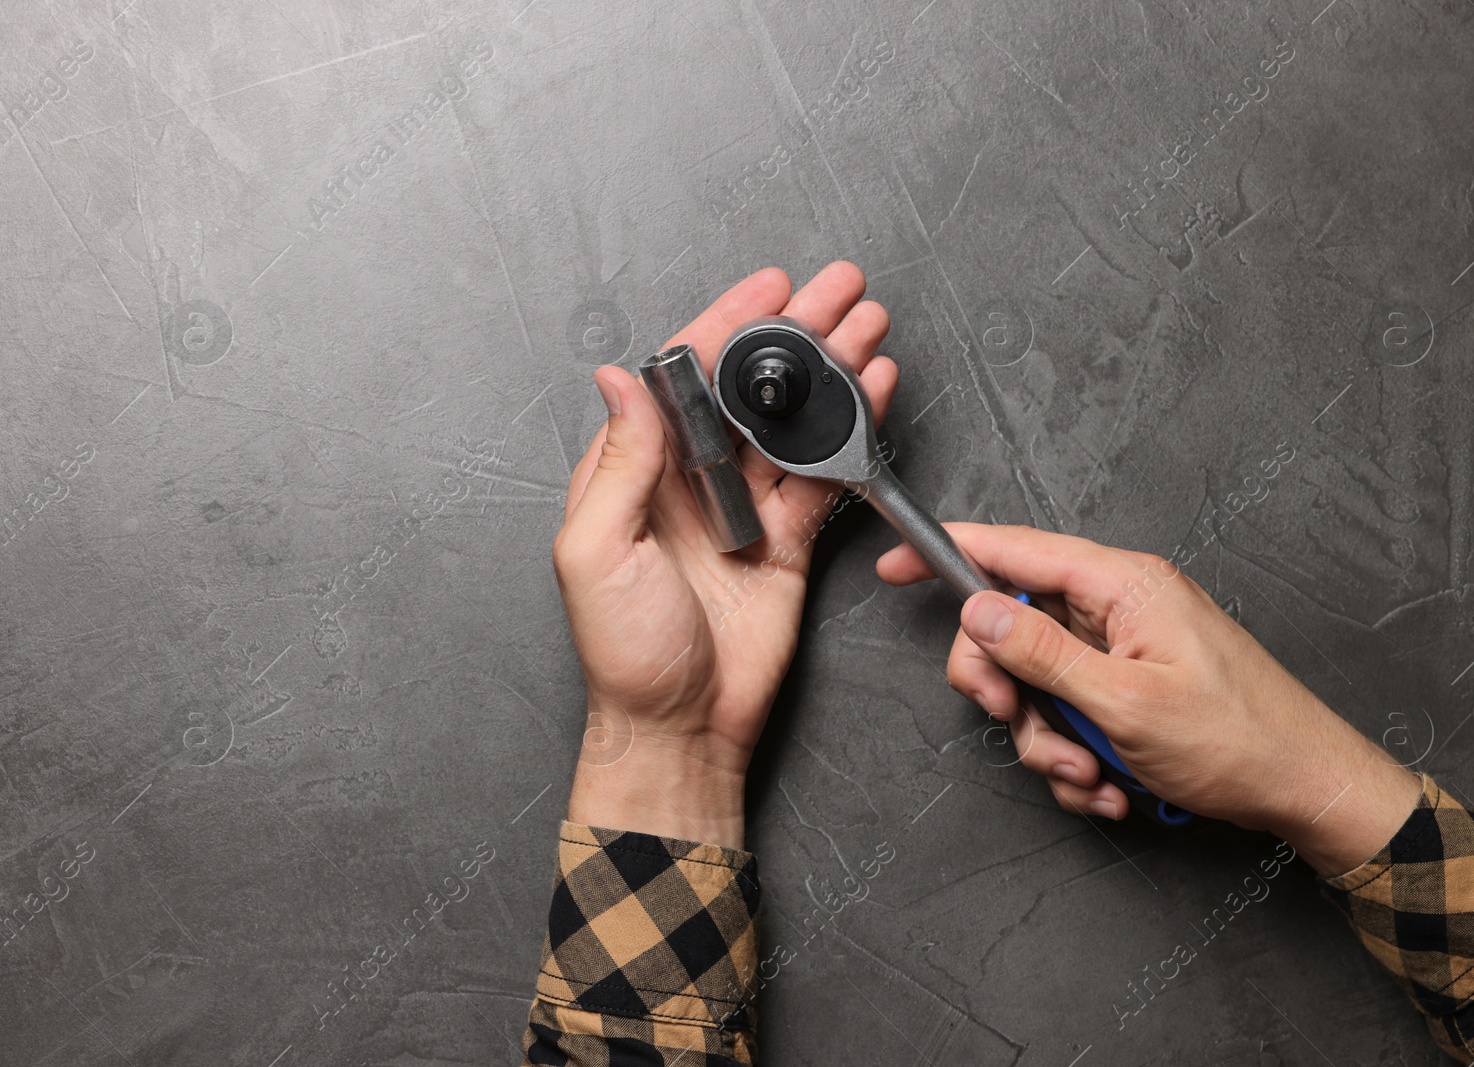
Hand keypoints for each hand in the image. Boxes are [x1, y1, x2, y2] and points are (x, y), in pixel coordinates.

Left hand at [554, 263, 897, 847]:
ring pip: (794, 423)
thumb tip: (618, 379)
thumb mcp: (596, 552)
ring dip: (833, 373)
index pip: (684, 375)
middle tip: (842, 291)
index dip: (726, 323)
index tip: (768, 286)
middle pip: (750, 387)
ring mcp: (742, 508)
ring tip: (871, 327)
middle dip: (798, 332)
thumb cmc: (625, 654)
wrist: (681, 728)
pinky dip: (852, 436)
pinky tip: (874, 396)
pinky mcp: (786, 542)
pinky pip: (823, 477)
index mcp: (638, 472)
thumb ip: (618, 463)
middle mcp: (691, 480)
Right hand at [876, 524, 1420, 875]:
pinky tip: (1111, 785)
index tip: (895, 568)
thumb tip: (977, 610)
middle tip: (1021, 721)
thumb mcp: (1124, 701)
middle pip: (1013, 628)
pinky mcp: (1129, 687)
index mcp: (1121, 585)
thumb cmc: (1238, 739)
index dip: (949, 554)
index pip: (1014, 551)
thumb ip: (1041, 651)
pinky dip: (1079, 756)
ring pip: (1037, 683)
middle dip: (1010, 691)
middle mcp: (1118, 607)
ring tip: (1093, 773)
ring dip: (1051, 741)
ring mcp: (1123, 648)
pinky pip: (1071, 714)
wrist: (1305, 787)